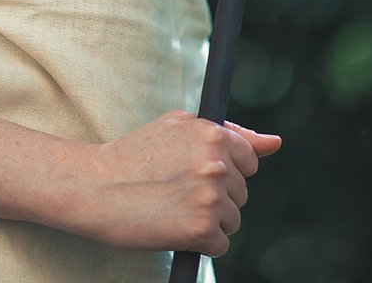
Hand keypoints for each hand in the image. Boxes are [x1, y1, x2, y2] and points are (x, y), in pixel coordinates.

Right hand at [77, 110, 280, 256]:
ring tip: (173, 207)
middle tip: (177, 190)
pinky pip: (220, 243)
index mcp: (213, 133)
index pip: (249, 159)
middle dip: (216, 195)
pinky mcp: (202, 230)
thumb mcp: (178, 127)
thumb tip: (275, 143)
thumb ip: (229, 133)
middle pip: (241, 191)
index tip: (199, 174)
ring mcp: (210, 197)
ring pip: (233, 219)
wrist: (96, 187)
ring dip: (208, 219)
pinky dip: (200, 242)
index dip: (225, 169)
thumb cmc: (135, 155)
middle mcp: (216, 163)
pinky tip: (173, 226)